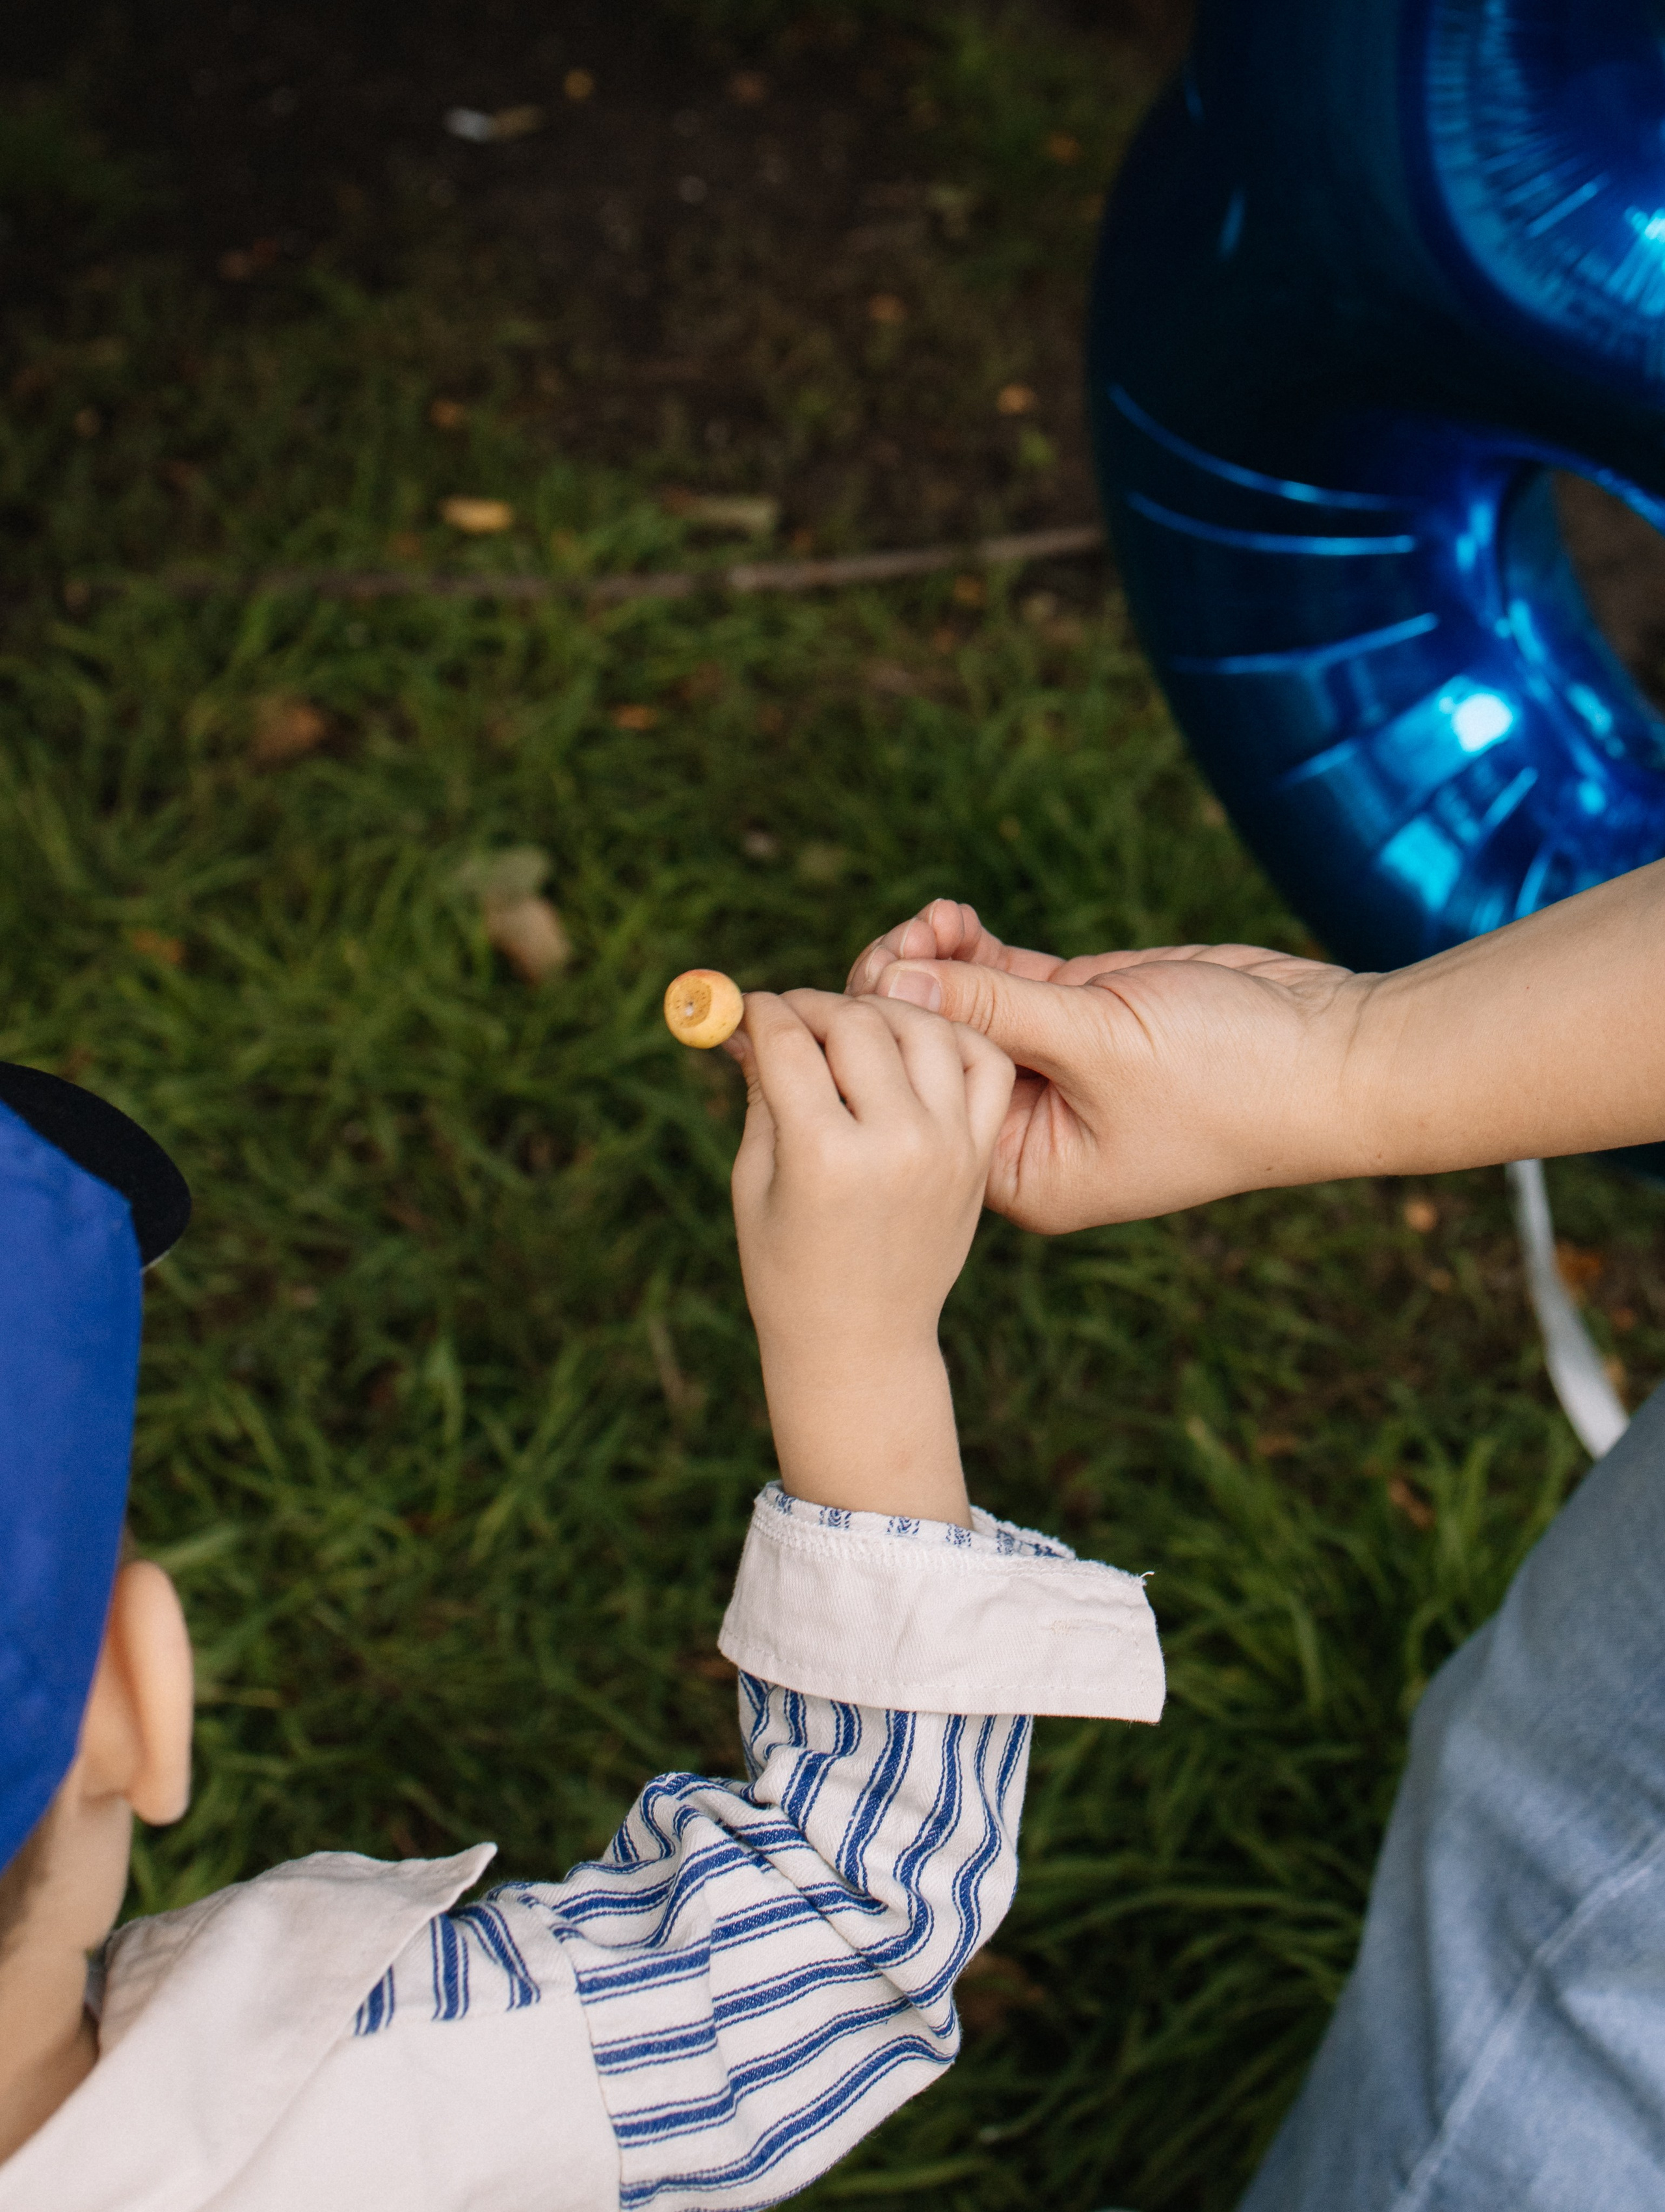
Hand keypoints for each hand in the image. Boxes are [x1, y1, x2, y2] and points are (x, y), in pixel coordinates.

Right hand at [726, 989, 1014, 1524]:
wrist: (863, 1342)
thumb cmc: (788, 1267)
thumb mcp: (755, 1182)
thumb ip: (761, 1095)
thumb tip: (749, 1022)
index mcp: (825, 1158)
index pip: (791, 1042)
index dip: (761, 1011)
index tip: (751, 1009)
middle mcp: (896, 1145)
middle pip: (858, 1022)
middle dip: (816, 1005)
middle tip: (795, 1017)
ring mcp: (949, 1148)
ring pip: (925, 1027)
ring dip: (883, 1010)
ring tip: (853, 1028)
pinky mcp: (980, 1156)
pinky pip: (984, 1064)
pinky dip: (952, 1038)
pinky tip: (915, 1048)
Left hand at [846, 899, 1365, 1229]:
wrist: (1333, 1052)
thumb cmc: (1229, 1076)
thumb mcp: (1098, 1041)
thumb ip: (992, 1008)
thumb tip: (889, 977)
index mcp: (1027, 1173)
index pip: (924, 1104)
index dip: (882, 1042)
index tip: (862, 981)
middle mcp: (1030, 1129)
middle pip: (931, 1056)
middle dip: (903, 990)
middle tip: (899, 935)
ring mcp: (1052, 1070)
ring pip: (961, 1009)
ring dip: (936, 957)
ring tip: (936, 915)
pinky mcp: (1078, 1016)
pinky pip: (1000, 982)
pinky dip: (971, 948)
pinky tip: (952, 913)